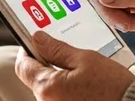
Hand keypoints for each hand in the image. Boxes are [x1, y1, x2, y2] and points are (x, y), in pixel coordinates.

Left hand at [15, 32, 134, 100]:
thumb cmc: (111, 86)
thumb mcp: (85, 59)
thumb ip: (57, 49)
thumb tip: (37, 38)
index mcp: (47, 87)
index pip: (23, 65)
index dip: (28, 49)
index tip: (37, 40)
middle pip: (35, 76)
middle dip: (46, 61)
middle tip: (63, 48)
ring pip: (48, 86)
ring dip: (58, 73)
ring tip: (78, 64)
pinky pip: (59, 95)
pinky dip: (66, 85)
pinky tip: (82, 78)